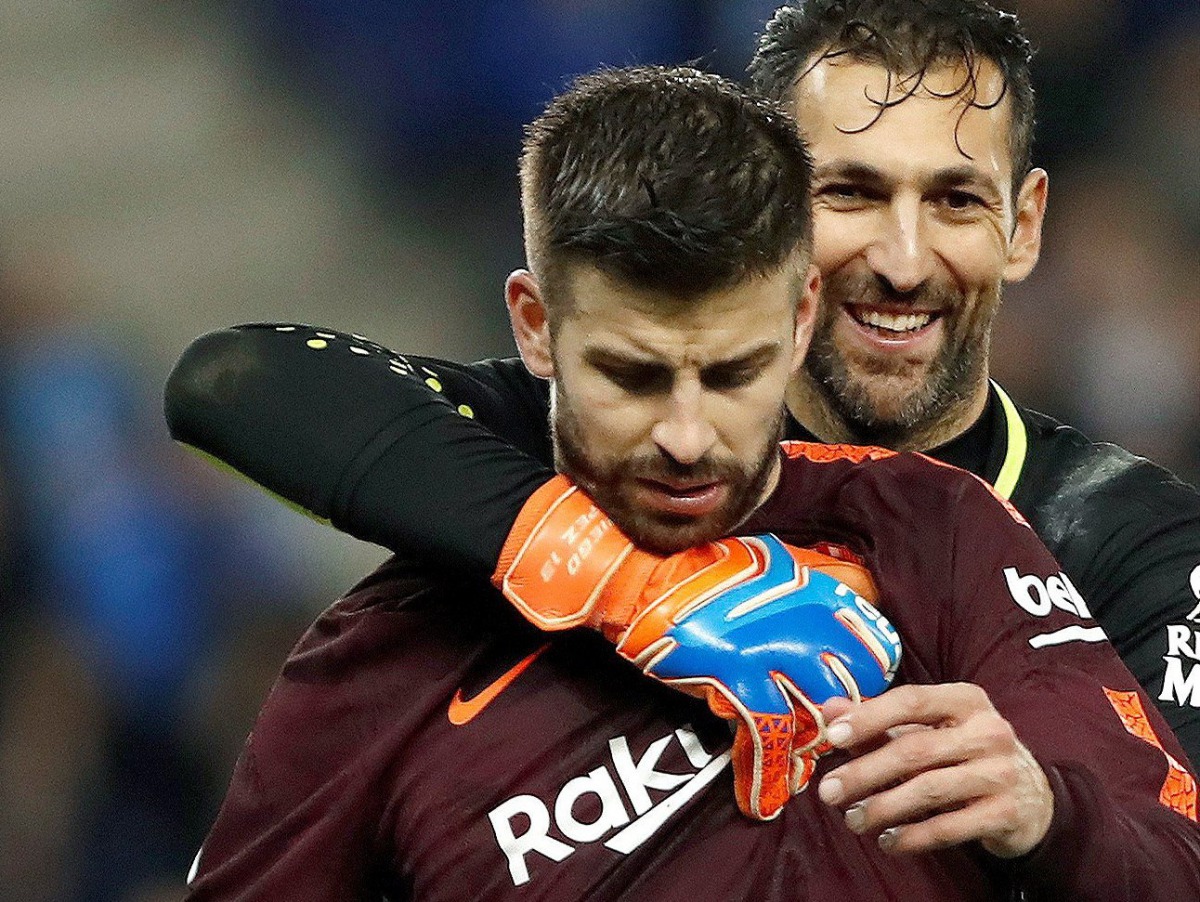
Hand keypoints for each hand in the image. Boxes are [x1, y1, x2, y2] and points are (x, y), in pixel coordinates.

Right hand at [493, 475, 902, 819]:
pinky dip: (767, 778)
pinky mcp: (738, 678)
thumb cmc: (706, 568)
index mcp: (817, 594)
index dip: (870, 681)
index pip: (874, 649)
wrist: (647, 575)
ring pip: (816, 719)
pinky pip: (768, 737)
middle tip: (832, 743)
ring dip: (809, 751)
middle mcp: (805, 622)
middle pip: (852, 691)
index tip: (861, 702)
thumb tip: (852, 595)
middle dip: (846, 722)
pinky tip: (763, 805)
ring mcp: (773, 652)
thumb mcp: (774, 560)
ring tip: (803, 774)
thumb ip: (814, 582)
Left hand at [817, 683, 1053, 857]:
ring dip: (883, 808)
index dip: (869, 717)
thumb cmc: (966, 754)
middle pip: (914, 750)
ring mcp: (1002, 772)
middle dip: (865, 772)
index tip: (833, 735)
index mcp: (966, 700)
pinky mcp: (1007, 812)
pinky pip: (950, 826)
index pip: (911, 701)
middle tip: (830, 792)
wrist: (1034, 798)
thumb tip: (831, 709)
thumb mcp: (930, 730)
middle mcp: (989, 731)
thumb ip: (880, 721)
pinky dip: (914, 836)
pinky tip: (889, 841)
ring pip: (929, 789)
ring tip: (854, 821)